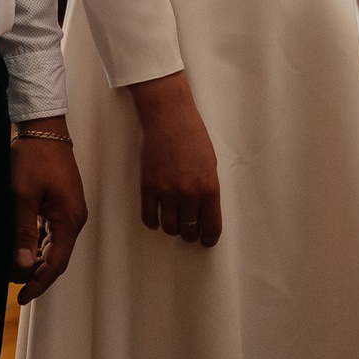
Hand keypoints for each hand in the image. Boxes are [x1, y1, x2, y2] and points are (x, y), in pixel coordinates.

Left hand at [9, 120, 87, 302]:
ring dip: (34, 257)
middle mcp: (73, 218)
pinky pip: (50, 231)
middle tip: (11, 282)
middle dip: (35, 272)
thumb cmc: (35, 157)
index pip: (57, 263)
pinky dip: (36, 242)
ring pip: (52, 245)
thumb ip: (23, 232)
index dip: (39, 282)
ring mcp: (68, 211)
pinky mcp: (61, 203)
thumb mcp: (23, 196)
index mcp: (69, 219)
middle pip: (56, 257)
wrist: (44, 128)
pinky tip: (20, 245)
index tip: (22, 296)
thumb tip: (22, 265)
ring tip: (12, 266)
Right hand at [126, 70, 220, 246]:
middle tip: (190, 229)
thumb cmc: (193, 136)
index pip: (211, 228)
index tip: (206, 240)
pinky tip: (158, 217)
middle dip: (191, 233)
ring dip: (173, 228)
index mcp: (208, 189)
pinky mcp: (148, 187)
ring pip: (169, 227)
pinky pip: (149, 216)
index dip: (209, 238)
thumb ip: (208, 189)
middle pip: (188, 231)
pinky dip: (153, 221)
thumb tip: (203, 211)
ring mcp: (166, 192)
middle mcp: (188, 195)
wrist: (168, 118)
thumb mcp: (211, 165)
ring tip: (175, 221)